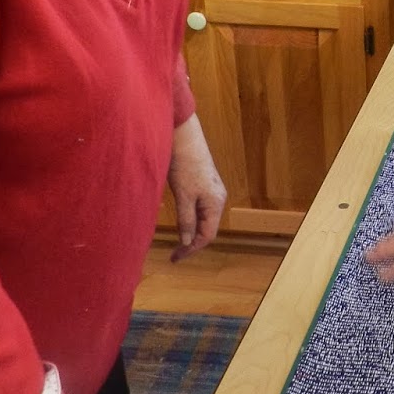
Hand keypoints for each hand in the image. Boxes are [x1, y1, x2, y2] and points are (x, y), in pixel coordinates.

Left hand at [168, 113, 224, 260]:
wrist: (184, 137)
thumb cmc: (184, 165)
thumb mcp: (184, 196)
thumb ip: (186, 220)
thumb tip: (188, 242)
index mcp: (215, 203)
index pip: (207, 235)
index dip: (192, 249)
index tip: (175, 257)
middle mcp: (218, 198)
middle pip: (208, 228)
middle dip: (192, 242)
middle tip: (175, 253)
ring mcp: (212, 190)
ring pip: (204, 218)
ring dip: (192, 231)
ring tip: (177, 240)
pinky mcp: (204, 184)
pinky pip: (200, 208)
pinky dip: (191, 219)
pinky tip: (182, 220)